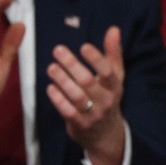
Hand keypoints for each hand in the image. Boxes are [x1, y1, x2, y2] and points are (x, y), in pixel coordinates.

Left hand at [47, 25, 126, 164]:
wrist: (106, 135)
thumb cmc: (107, 98)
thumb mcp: (115, 78)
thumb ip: (113, 53)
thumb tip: (114, 29)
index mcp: (115, 87)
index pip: (108, 72)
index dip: (96, 59)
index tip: (83, 46)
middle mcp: (105, 101)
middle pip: (88, 81)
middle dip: (72, 65)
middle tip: (57, 50)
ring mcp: (92, 114)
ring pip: (76, 96)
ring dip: (62, 80)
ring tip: (51, 67)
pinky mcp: (80, 125)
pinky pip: (67, 111)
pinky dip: (58, 99)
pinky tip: (50, 87)